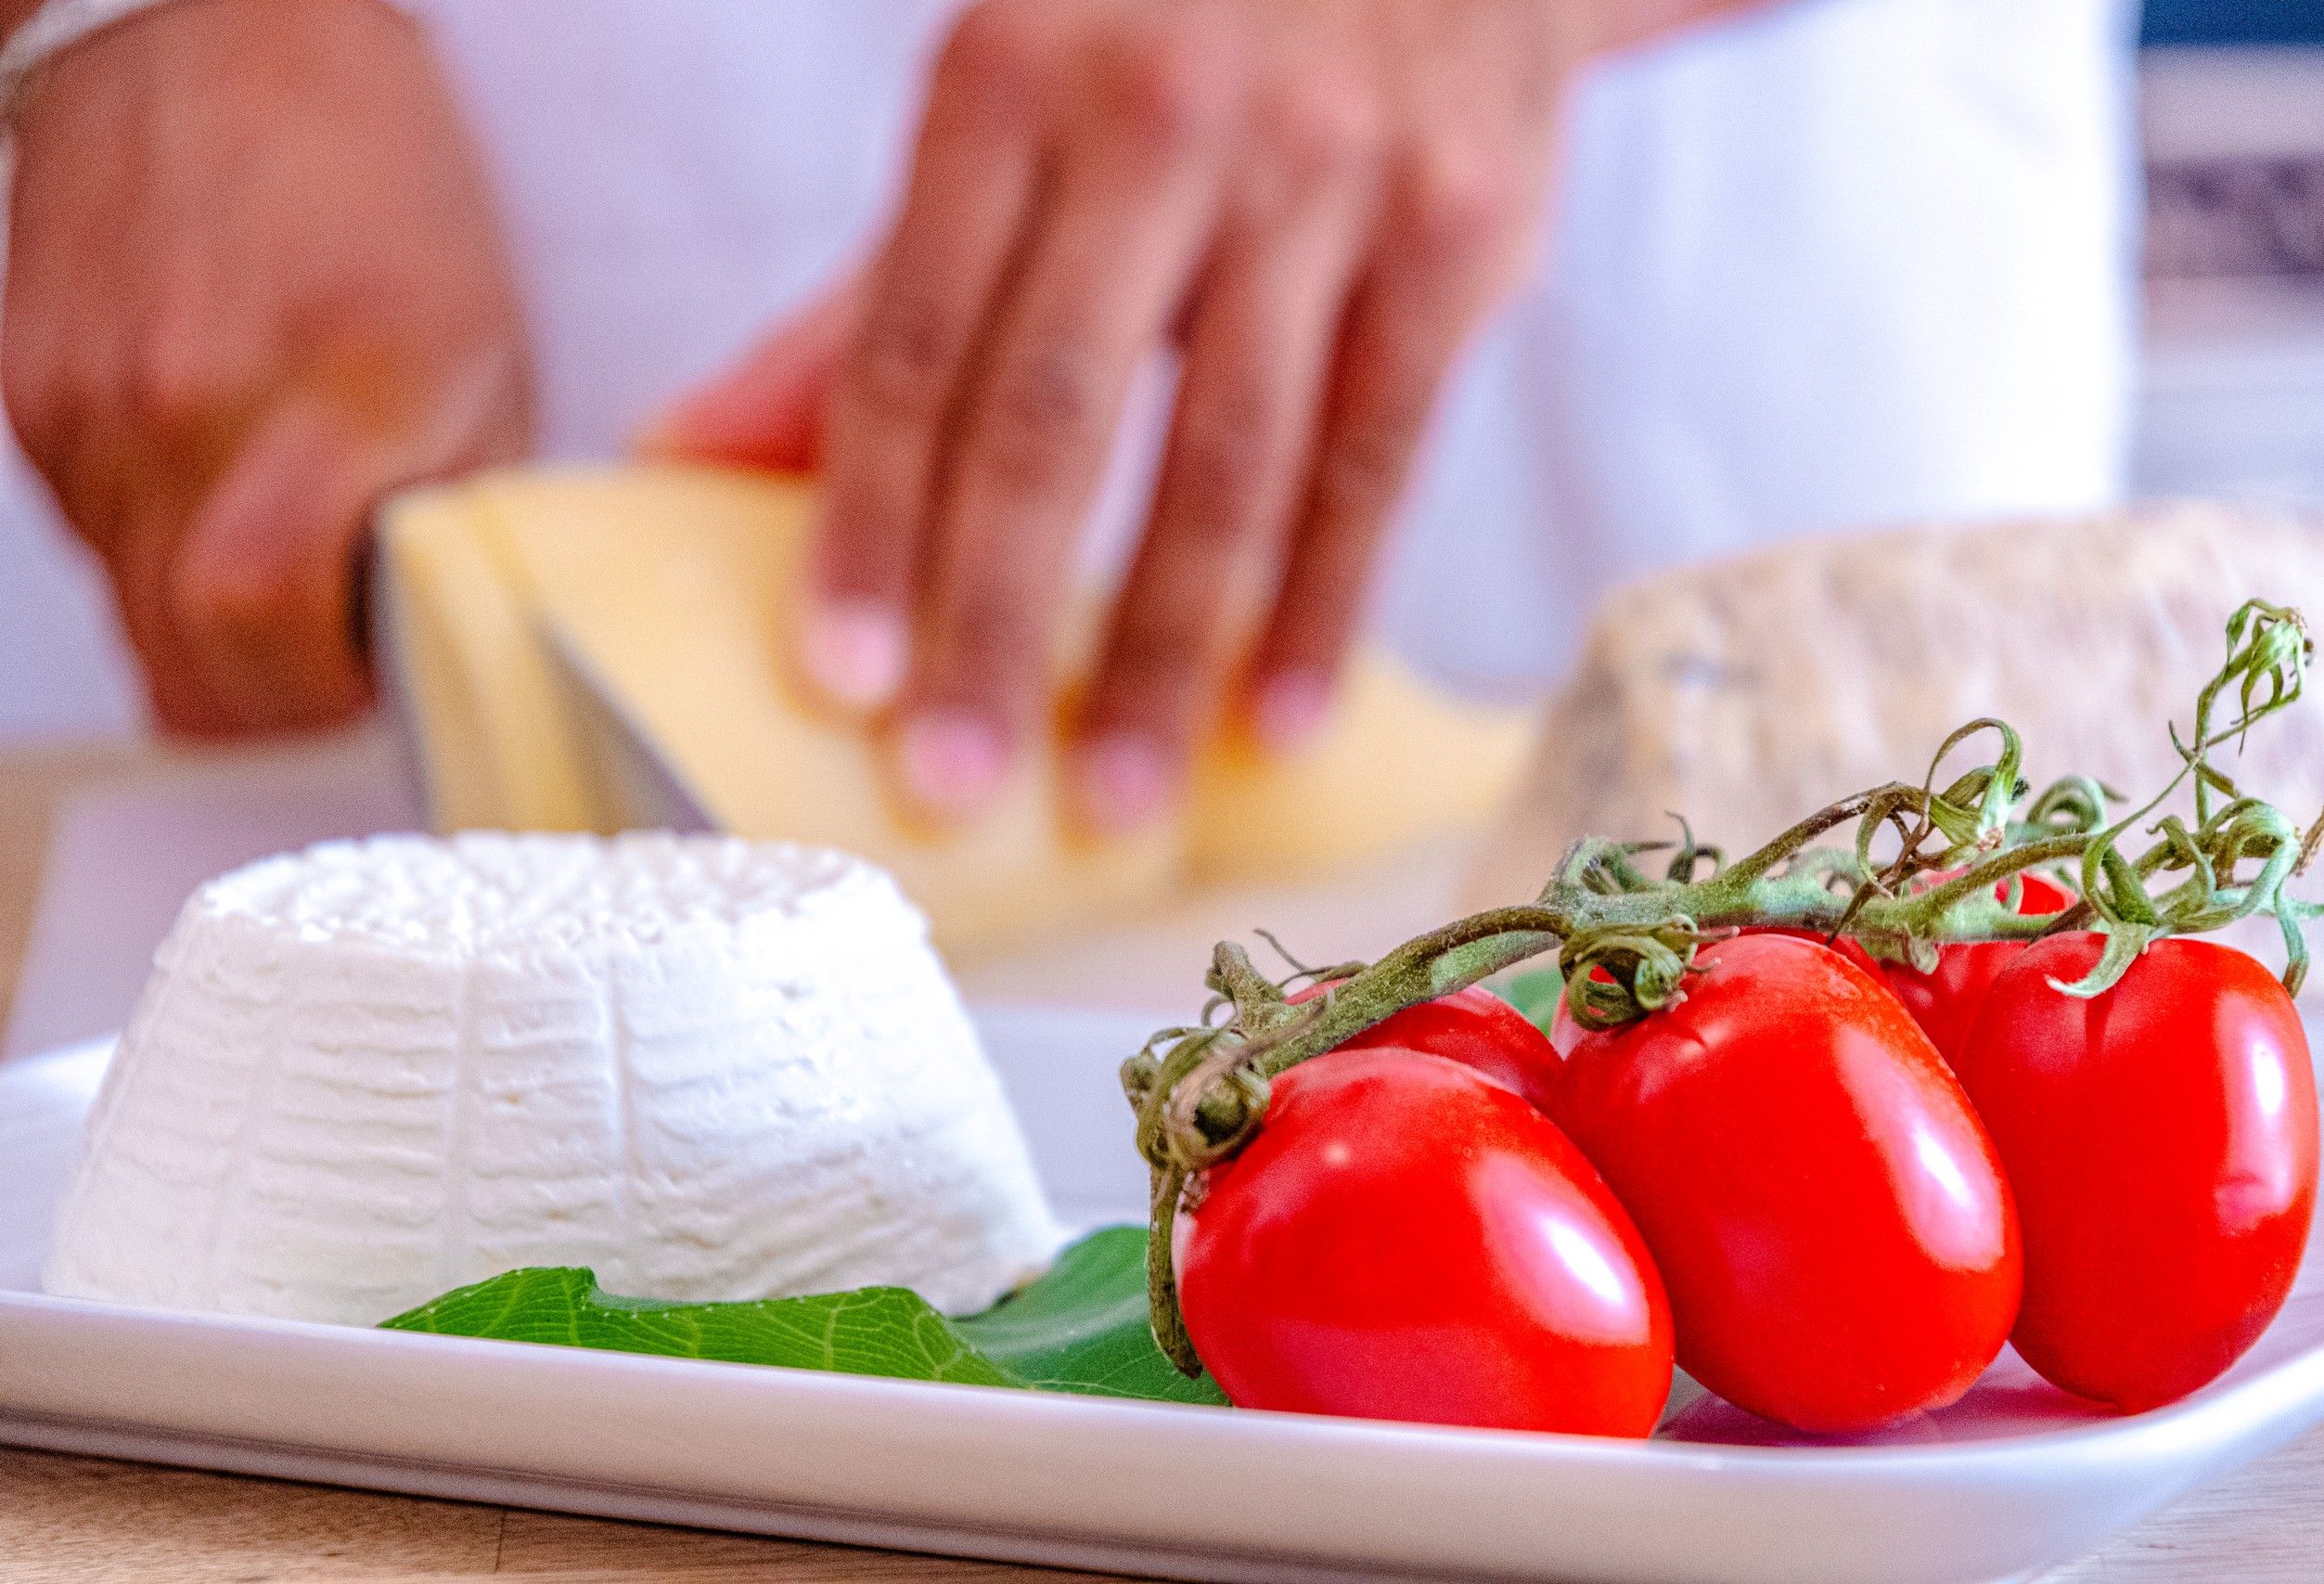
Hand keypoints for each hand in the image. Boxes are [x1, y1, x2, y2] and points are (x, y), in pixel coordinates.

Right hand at [4, 0, 533, 737]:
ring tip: (279, 546)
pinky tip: (213, 480)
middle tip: (327, 659)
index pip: (256, 614)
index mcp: (325, 389)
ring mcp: (83, 390)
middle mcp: (179, 396)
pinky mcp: (22, 377)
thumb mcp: (488, 355)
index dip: (308, 689)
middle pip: (180, 647)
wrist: (241, 34)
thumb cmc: (388, 182)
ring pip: (126, 603)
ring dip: (203, 618)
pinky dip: (150, 541)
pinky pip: (83, 529)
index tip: (359, 680)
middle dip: (266, 691)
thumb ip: (454, 511)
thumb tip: (424, 637)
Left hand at [658, 0, 1617, 829]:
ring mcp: (1325, 178)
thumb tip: (684, 452)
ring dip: (1166, 653)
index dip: (869, 522)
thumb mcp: (1008, 118)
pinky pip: (1378, 457)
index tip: (837, 680)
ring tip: (1114, 801)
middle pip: (1058, 417)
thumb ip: (866, 295)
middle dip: (998, 620)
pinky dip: (1325, 604)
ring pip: (1229, 460)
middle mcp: (1162, 121)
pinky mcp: (1459, 237)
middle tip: (950, 781)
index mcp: (1009, 79)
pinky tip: (1277, 722)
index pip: (913, 343)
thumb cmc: (1174, 33)